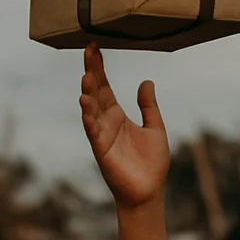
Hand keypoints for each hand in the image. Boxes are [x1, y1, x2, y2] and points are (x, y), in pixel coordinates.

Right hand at [79, 44, 169, 208]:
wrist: (148, 191)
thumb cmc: (151, 163)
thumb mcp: (154, 127)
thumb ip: (148, 106)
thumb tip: (147, 81)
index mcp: (118, 115)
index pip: (105, 86)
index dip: (99, 68)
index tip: (94, 48)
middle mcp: (106, 122)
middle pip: (96, 92)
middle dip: (91, 72)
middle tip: (88, 51)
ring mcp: (102, 135)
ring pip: (91, 109)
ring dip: (87, 93)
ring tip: (86, 76)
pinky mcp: (101, 150)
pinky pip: (92, 130)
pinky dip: (88, 117)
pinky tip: (85, 103)